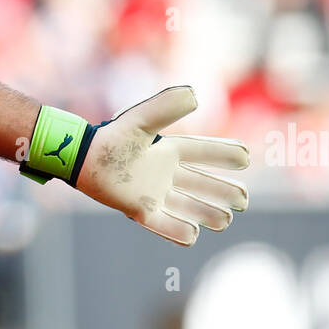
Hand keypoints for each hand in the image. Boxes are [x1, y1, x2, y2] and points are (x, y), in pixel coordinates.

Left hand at [74, 86, 248, 245]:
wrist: (83, 159)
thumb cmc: (112, 138)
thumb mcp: (141, 119)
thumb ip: (167, 106)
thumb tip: (197, 95)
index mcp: (169, 151)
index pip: (205, 153)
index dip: (225, 154)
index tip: (245, 156)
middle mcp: (166, 173)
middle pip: (204, 184)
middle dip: (225, 191)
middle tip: (243, 199)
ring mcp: (155, 194)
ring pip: (191, 207)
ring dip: (210, 213)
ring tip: (226, 219)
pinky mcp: (142, 211)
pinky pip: (166, 226)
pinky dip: (180, 231)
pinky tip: (192, 233)